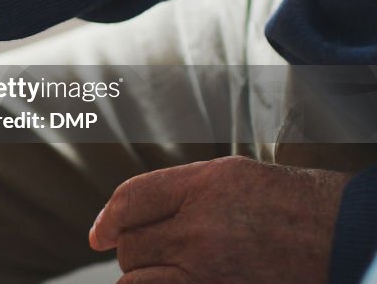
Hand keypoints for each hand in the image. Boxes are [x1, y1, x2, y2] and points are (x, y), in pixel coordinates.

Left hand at [88, 156, 349, 282]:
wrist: (348, 240)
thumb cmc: (295, 204)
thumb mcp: (235, 175)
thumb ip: (181, 189)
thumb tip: (128, 212)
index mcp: (206, 186)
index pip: (132, 199)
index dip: (109, 218)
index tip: (100, 234)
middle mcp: (202, 228)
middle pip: (132, 245)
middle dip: (137, 248)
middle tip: (160, 249)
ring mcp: (209, 270)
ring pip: (138, 279)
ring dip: (144, 276)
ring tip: (168, 270)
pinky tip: (171, 281)